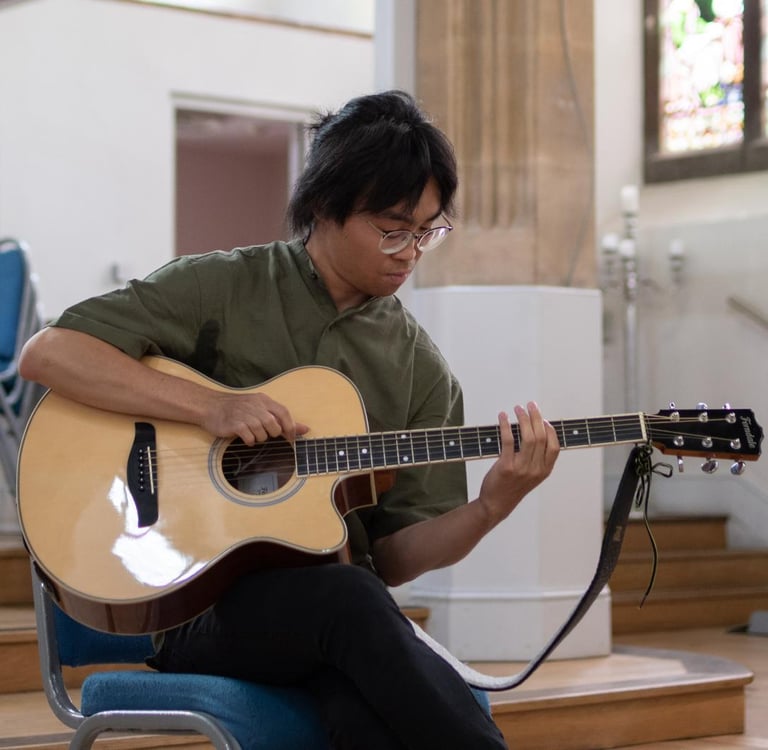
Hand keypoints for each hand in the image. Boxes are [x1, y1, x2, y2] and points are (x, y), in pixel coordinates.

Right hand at [200, 391, 308, 444]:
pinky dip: (249, 441)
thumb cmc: (237, 409)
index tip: (290, 438)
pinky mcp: (235, 425)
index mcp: (263, 400)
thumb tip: (306, 429)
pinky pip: (249, 438)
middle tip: (265, 434)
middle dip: (272, 434)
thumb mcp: (260, 409)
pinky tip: (245, 438)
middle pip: (274, 425)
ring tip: (253, 435)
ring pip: (262, 432)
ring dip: (260, 438)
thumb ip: (283, 419)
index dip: (290, 427)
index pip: (284, 412)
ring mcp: (244, 415)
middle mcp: (255, 405)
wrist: (210, 406)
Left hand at [478, 402, 559, 523]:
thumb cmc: (513, 487)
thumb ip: (536, 458)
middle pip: (541, 437)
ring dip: (523, 418)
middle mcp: (536, 469)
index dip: (550, 429)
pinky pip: (508, 440)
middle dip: (536, 417)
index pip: (554, 446)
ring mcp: (521, 468)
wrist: (496, 504)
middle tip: (530, 405)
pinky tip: (502, 416)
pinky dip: (505, 425)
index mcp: (545, 471)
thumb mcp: (532, 476)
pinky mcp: (506, 466)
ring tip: (518, 408)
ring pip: (528, 437)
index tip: (543, 419)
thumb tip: (535, 431)